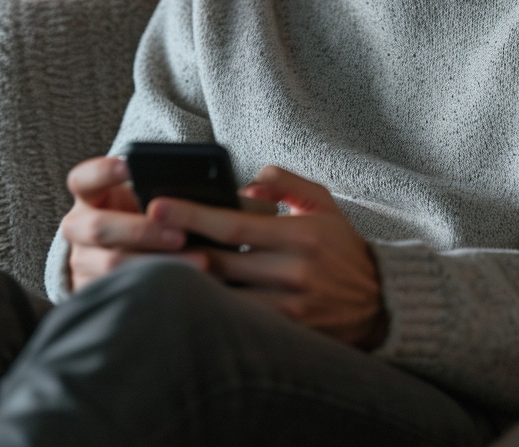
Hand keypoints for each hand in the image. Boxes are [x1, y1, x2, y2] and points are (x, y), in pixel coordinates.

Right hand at [61, 156, 204, 291]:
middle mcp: (78, 227)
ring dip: (156, 262)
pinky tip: (183, 281)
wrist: (136, 254)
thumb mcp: (146, 199)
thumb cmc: (148, 215)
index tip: (131, 165)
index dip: (103, 171)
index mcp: (89, 196)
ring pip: (110, 264)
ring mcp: (82, 261)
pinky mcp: (91, 290)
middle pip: (98, 227)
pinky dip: (155, 286)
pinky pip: (120, 290)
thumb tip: (192, 188)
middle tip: (181, 234)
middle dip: (142, 230)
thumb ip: (158, 191)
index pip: (83, 179)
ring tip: (198, 260)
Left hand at [150, 166, 386, 348]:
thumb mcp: (323, 203)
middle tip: (139, 239)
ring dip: (187, 285)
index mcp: (300, 234)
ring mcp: (290, 309)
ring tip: (151, 271)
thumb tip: (245, 182)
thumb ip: (285, 182)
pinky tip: (185, 301)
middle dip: (178, 250)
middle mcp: (294, 272)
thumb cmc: (341, 247)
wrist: (379, 303)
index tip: (158, 206)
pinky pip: (239, 324)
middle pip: (221, 262)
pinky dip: (211, 312)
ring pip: (224, 298)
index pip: (234, 223)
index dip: (193, 215)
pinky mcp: (288, 336)